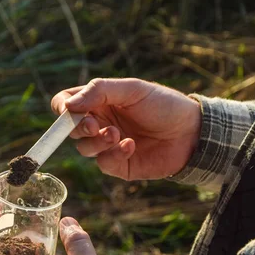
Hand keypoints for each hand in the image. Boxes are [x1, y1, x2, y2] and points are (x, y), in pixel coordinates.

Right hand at [51, 78, 201, 180]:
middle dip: (79, 127)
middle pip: (70, 129)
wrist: (192, 132)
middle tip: (95, 125)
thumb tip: (68, 105)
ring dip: (98, 142)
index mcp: (99, 101)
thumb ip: (99, 91)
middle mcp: (99, 122)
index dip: (62, 107)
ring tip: (118, 135)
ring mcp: (107, 145)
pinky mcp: (118, 165)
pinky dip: (114, 154)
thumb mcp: (132, 89)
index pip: (65, 104)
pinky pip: (103, 163)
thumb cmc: (163, 104)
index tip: (69, 110)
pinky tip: (131, 145)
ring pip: (84, 148)